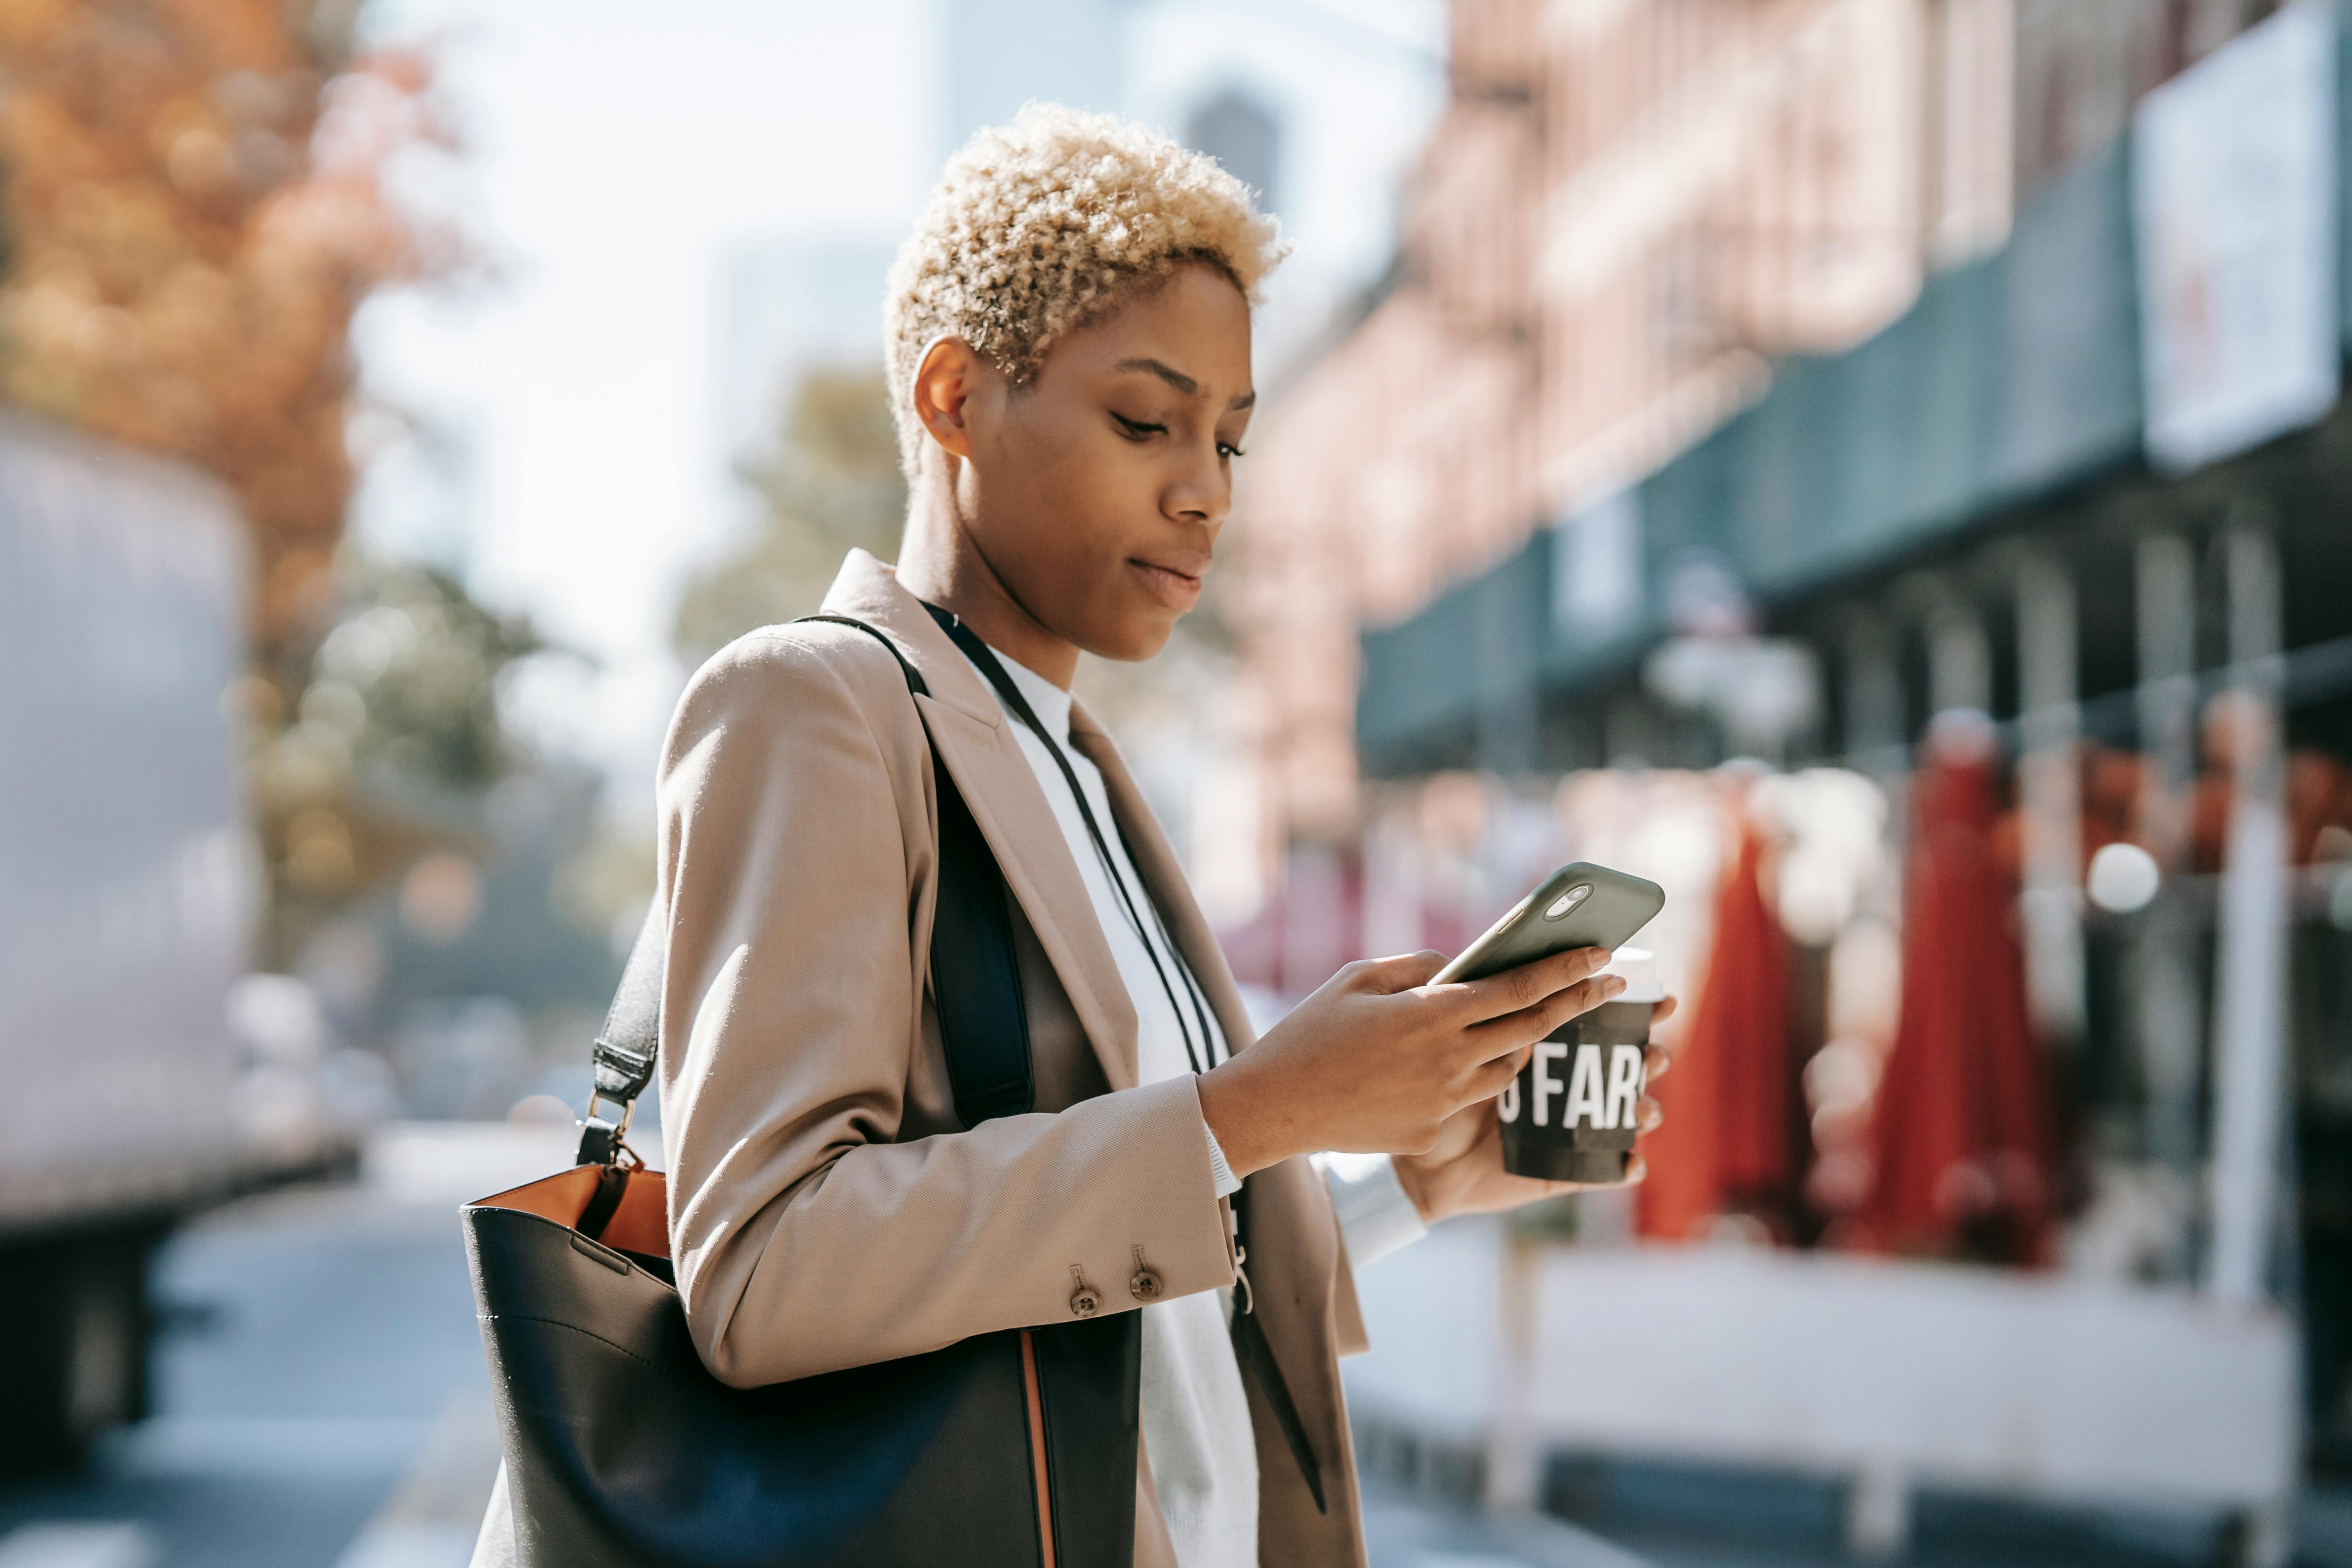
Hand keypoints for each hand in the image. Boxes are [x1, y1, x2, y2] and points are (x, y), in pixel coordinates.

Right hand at [1197, 946, 1626, 1179]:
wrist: (1275, 1106)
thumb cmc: (1310, 1033)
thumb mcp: (1358, 978)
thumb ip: (1416, 967)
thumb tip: (1457, 967)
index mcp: (1432, 1013)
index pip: (1520, 988)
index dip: (1567, 971)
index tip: (1603, 956)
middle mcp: (1449, 1058)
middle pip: (1533, 1028)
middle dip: (1578, 1002)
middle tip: (1610, 985)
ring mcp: (1444, 1100)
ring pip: (1507, 1068)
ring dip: (1522, 1043)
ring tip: (1522, 1024)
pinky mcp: (1432, 1131)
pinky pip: (1469, 1098)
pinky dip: (1471, 1077)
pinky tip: (1448, 1066)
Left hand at [1391, 998, 1677, 1223]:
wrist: (1415, 1159)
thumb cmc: (1433, 1095)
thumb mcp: (1464, 1054)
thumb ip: (1496, 1027)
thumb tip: (1530, 1001)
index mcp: (1547, 1053)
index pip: (1599, 1026)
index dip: (1637, 1012)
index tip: (1663, 997)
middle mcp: (1564, 1091)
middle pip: (1622, 1069)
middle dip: (1650, 1058)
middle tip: (1657, 1052)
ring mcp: (1565, 1133)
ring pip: (1619, 1118)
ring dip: (1643, 1109)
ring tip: (1645, 1106)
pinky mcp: (1558, 1171)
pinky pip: (1599, 1172)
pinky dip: (1623, 1167)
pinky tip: (1633, 1161)